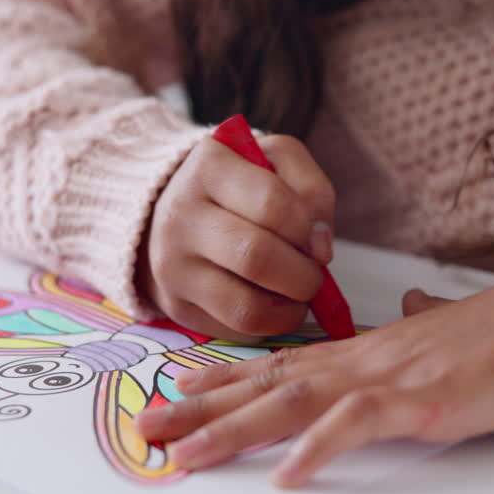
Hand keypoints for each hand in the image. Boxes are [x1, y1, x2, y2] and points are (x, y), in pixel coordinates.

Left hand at [134, 280, 493, 486]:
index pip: (278, 364)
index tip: (179, 391)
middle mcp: (358, 360)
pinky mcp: (417, 400)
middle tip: (148, 429)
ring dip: (233, 429)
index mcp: (360, 351)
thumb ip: (416, 324)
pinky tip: (287, 474)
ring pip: (291, 402)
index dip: (225, 380)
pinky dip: (319, 447)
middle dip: (202, 409)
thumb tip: (412, 304)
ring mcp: (383, 377)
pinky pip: (357, 424)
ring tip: (186, 455)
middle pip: (265, 384)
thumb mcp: (443, 330)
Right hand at [138, 132, 335, 340]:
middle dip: (304, 276)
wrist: (178, 210)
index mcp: (208, 167)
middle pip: (257, 258)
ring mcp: (172, 266)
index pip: (272, 204)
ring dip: (290, 310)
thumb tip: (320, 250)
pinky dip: (267, 324)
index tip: (317, 239)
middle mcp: (180, 216)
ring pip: (246, 308)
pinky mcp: (176, 306)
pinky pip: (236, 331)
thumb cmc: (241, 185)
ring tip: (295, 295)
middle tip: (312, 274)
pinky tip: (268, 302)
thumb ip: (312, 191)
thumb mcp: (277, 162)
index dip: (308, 228)